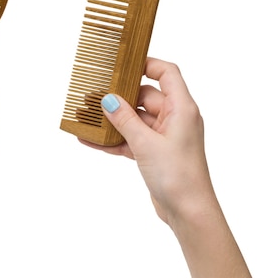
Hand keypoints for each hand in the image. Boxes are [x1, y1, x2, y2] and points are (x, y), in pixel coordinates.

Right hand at [80, 57, 215, 227]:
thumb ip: (125, 119)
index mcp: (181, 108)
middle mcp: (175, 118)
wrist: (188, 213)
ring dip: (113, 120)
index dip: (146, 64)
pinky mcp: (155, 153)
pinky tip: (90, 140)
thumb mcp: (145, 143)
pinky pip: (131, 138)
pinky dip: (114, 139)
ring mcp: (165, 136)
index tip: (123, 64)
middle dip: (120, 96)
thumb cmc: (178, 176)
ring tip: (88, 116)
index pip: (167, 73)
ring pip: (135, 119)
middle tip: (95, 94)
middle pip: (145, 96)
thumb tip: (108, 99)